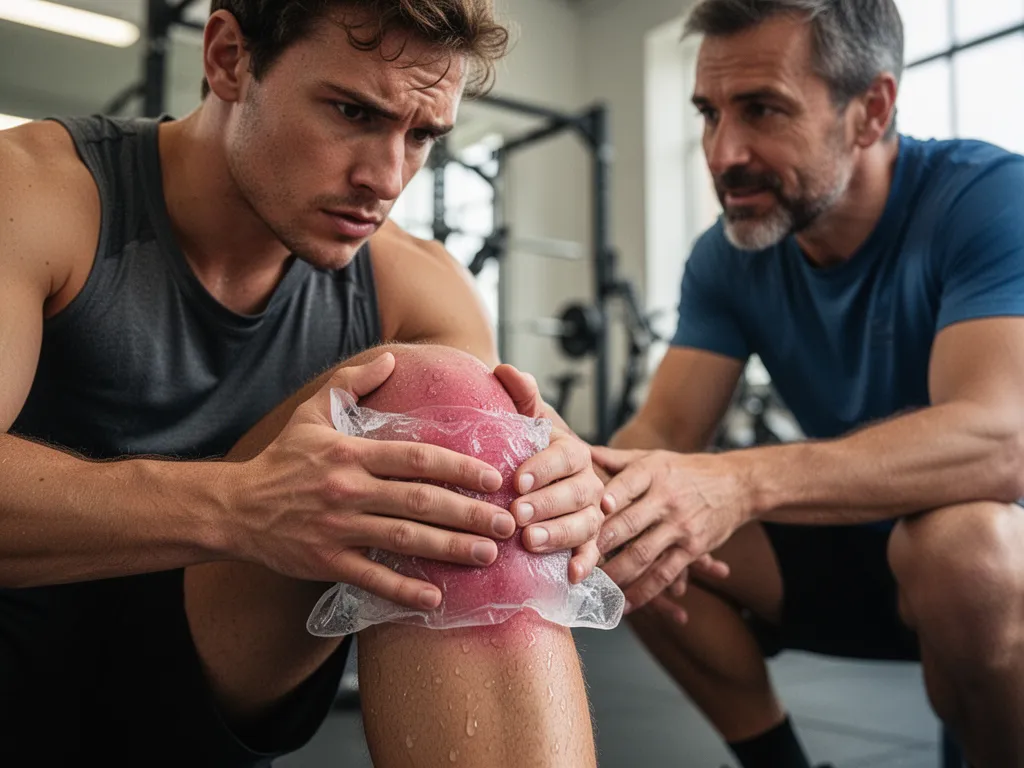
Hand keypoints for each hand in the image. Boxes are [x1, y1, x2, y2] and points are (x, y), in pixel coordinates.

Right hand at [232, 353, 516, 610]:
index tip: (493, 478)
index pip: (416, 458)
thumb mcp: (312, 413)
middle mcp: (349, 490)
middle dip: (469, 514)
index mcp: (351, 453)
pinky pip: (371, 578)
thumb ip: (352, 382)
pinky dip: (402, 591)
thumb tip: (392, 359)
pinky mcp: (325, 562)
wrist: (234, 507)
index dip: (459, 468)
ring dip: (450, 549)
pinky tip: (435, 598)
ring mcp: (338, 528)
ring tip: (488, 556)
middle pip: (420, 501)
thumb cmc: (281, 459)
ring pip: (404, 540)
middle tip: (507, 524)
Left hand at [493, 364, 603, 584]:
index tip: (515, 480)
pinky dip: (585, 562)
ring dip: (560, 534)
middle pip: (575, 493)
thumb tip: (505, 370)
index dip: (542, 468)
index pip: (563, 456)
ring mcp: (594, 512)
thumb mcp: (529, 422)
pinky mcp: (593, 540)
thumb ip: (520, 397)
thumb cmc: (532, 451)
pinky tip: (570, 574)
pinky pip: (596, 551)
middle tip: (515, 515)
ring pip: (587, 524)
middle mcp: (589, 481)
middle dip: (545, 505)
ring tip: (530, 543)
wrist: (544, 482)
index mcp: (573, 451)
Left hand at [591, 446, 746, 610]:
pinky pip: (665, 575)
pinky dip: (644, 592)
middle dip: (598, 547)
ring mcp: (681, 526)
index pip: (622, 487)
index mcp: (652, 472)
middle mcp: (666, 499)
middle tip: (574, 565)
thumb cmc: (685, 470)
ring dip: (616, 574)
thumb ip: (616, 459)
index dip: (602, 502)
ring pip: (643, 555)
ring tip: (592, 588)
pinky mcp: (693, 549)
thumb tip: (579, 450)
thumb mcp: (653, 457)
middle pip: (627, 524)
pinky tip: (624, 604)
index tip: (581, 517)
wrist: (737, 485)